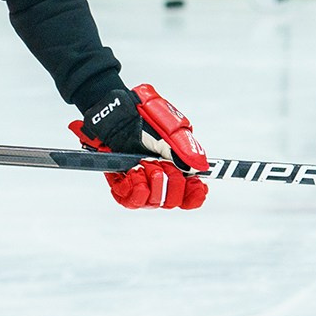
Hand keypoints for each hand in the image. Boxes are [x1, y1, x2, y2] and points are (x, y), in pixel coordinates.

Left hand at [70, 84, 208, 210]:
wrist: (114, 112)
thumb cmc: (142, 115)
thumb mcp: (169, 128)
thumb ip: (186, 148)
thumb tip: (202, 166)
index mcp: (177, 166)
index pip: (190, 193)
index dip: (194, 193)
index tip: (195, 185)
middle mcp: (160, 178)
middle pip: (173, 200)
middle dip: (170, 182)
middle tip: (161, 163)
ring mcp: (141, 183)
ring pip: (154, 202)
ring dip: (152, 183)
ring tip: (144, 163)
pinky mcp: (122, 185)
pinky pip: (131, 201)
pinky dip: (134, 189)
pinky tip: (134, 172)